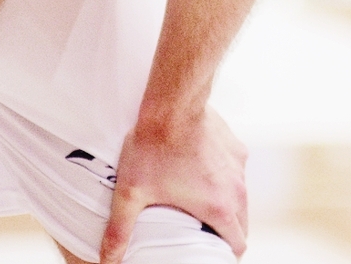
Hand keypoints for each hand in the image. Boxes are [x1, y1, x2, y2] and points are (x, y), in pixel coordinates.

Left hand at [100, 107, 247, 262]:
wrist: (172, 102)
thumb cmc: (153, 146)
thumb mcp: (131, 193)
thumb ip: (119, 231)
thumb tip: (107, 258)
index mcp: (219, 207)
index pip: (237, 244)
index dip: (225, 254)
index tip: (212, 255)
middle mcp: (236, 189)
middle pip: (243, 223)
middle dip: (228, 233)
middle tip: (205, 236)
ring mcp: (238, 166)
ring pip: (241, 197)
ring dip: (228, 205)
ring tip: (202, 205)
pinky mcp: (236, 147)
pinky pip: (236, 172)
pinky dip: (225, 179)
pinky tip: (202, 173)